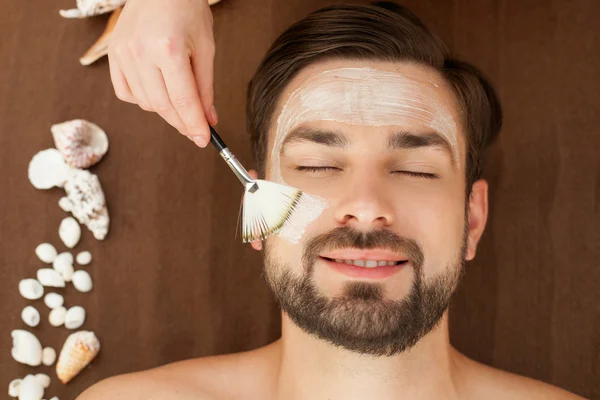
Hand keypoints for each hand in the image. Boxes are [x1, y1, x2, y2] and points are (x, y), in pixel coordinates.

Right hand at [108, 0, 217, 146]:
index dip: (195, 125)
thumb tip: (208, 120)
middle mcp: (140, 53)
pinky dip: (144, 100)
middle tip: (196, 129)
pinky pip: (127, 93)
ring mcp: (123, 54)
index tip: (204, 140)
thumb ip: (205, 87)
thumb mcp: (205, 47)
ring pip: (145, 103)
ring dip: (165, 111)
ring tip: (180, 102)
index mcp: (168, 49)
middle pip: (163, 106)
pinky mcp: (112, 54)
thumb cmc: (186, 10)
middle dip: (182, 123)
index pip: (183, 101)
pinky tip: (158, 92)